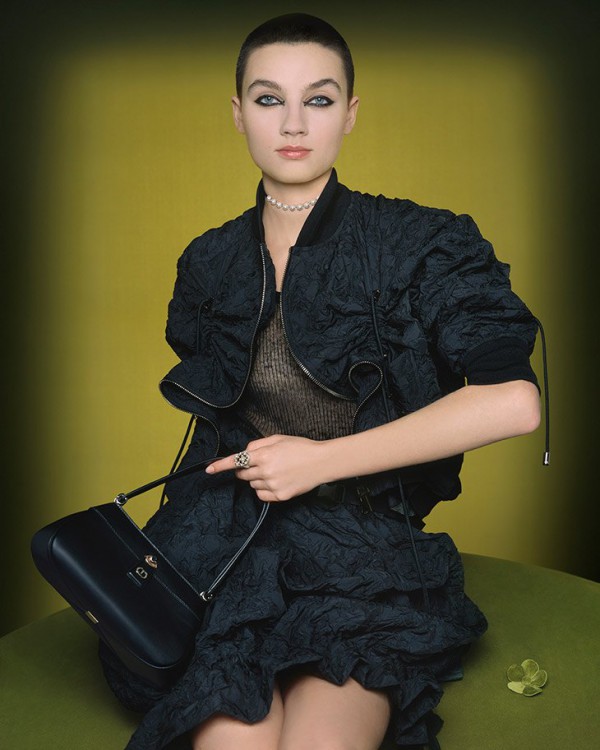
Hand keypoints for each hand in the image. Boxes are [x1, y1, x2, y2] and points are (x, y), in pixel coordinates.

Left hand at [206, 435, 326, 501]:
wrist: (321, 462)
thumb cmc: (301, 448)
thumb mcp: (278, 438)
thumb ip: (258, 444)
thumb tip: (246, 452)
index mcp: (264, 454)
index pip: (237, 460)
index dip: (221, 466)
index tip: (209, 470)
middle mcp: (266, 471)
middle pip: (243, 474)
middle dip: (245, 470)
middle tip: (258, 464)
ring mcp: (273, 485)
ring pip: (252, 485)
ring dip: (256, 479)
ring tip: (274, 471)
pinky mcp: (280, 496)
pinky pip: (262, 495)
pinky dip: (263, 490)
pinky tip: (275, 482)